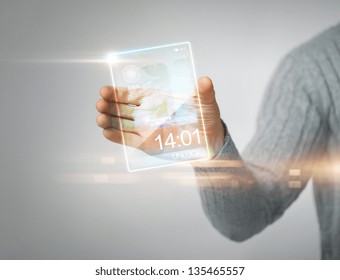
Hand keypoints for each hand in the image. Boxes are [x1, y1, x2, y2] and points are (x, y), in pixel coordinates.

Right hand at [96, 77, 224, 157]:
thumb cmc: (206, 118)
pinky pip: (127, 140)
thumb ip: (204, 93)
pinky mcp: (146, 144)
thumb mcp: (206, 103)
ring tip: (100, 118)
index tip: (104, 90)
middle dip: (109, 105)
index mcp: (156, 99)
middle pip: (122, 107)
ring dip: (108, 120)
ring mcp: (145, 129)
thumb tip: (206, 80)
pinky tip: (106, 132)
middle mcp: (147, 113)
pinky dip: (116, 136)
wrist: (208, 142)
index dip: (117, 92)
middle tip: (100, 103)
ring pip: (121, 123)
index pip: (132, 94)